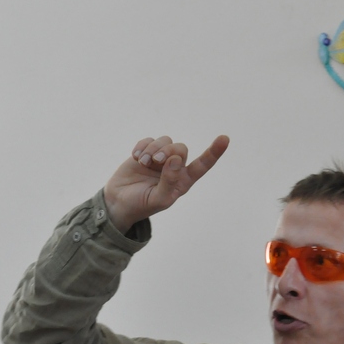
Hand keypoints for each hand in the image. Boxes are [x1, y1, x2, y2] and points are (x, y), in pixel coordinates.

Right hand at [103, 134, 228, 231]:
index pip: (202, 165)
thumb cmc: (142, 204)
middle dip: (167, 151)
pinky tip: (135, 158)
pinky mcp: (146, 151)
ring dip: (153, 149)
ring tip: (142, 162)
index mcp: (183, 181)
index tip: (224, 139)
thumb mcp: (159, 199)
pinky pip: (149, 139)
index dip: (214, 152)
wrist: (119, 202)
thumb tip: (176, 159)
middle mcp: (175, 167)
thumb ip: (170, 181)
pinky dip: (142, 146)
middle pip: (180, 148)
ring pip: (165, 141)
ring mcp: (160, 158)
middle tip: (154, 162)